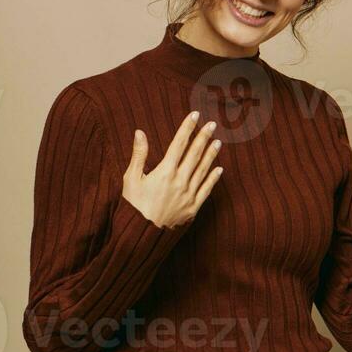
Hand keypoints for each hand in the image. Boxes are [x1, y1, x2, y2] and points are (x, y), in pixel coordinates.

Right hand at [122, 111, 223, 228]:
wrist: (140, 236)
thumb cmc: (133, 206)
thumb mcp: (131, 179)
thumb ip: (139, 155)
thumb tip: (140, 132)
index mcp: (164, 172)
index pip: (179, 144)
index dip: (187, 128)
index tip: (195, 115)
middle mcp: (180, 181)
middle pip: (194, 154)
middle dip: (203, 137)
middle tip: (212, 125)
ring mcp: (188, 195)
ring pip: (203, 170)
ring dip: (211, 155)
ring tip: (218, 142)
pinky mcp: (192, 208)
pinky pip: (206, 190)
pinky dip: (213, 179)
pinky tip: (219, 170)